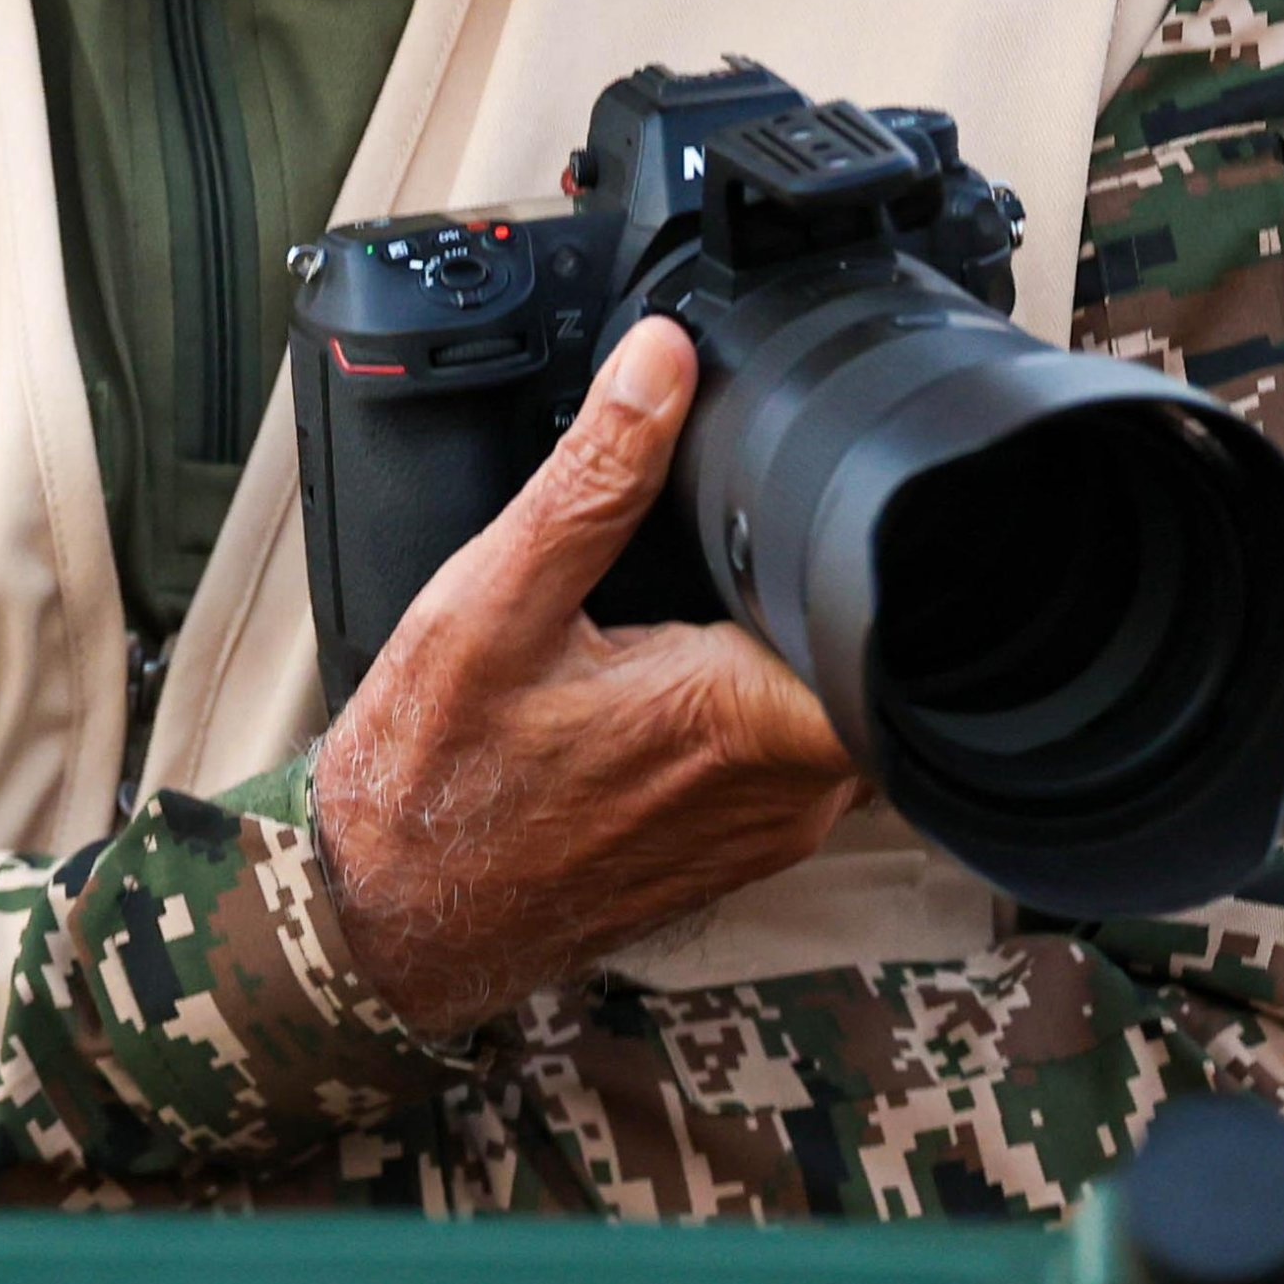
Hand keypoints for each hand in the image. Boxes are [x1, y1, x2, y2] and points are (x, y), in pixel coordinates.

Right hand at [312, 315, 858, 1035]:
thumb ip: (593, 478)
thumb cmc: (431, 777)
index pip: (896, 630)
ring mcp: (769, 830)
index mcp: (743, 718)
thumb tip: (661, 365)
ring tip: (686, 611)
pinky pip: (793, 754)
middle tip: (716, 551)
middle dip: (807, 588)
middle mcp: (782, 790)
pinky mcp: (744, 851)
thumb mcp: (494, 599)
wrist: (387, 918)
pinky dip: (749, 705)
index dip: (870, 552)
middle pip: (862, 651)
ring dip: (777, 648)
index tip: (811, 508)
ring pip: (832, 702)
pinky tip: (670, 679)